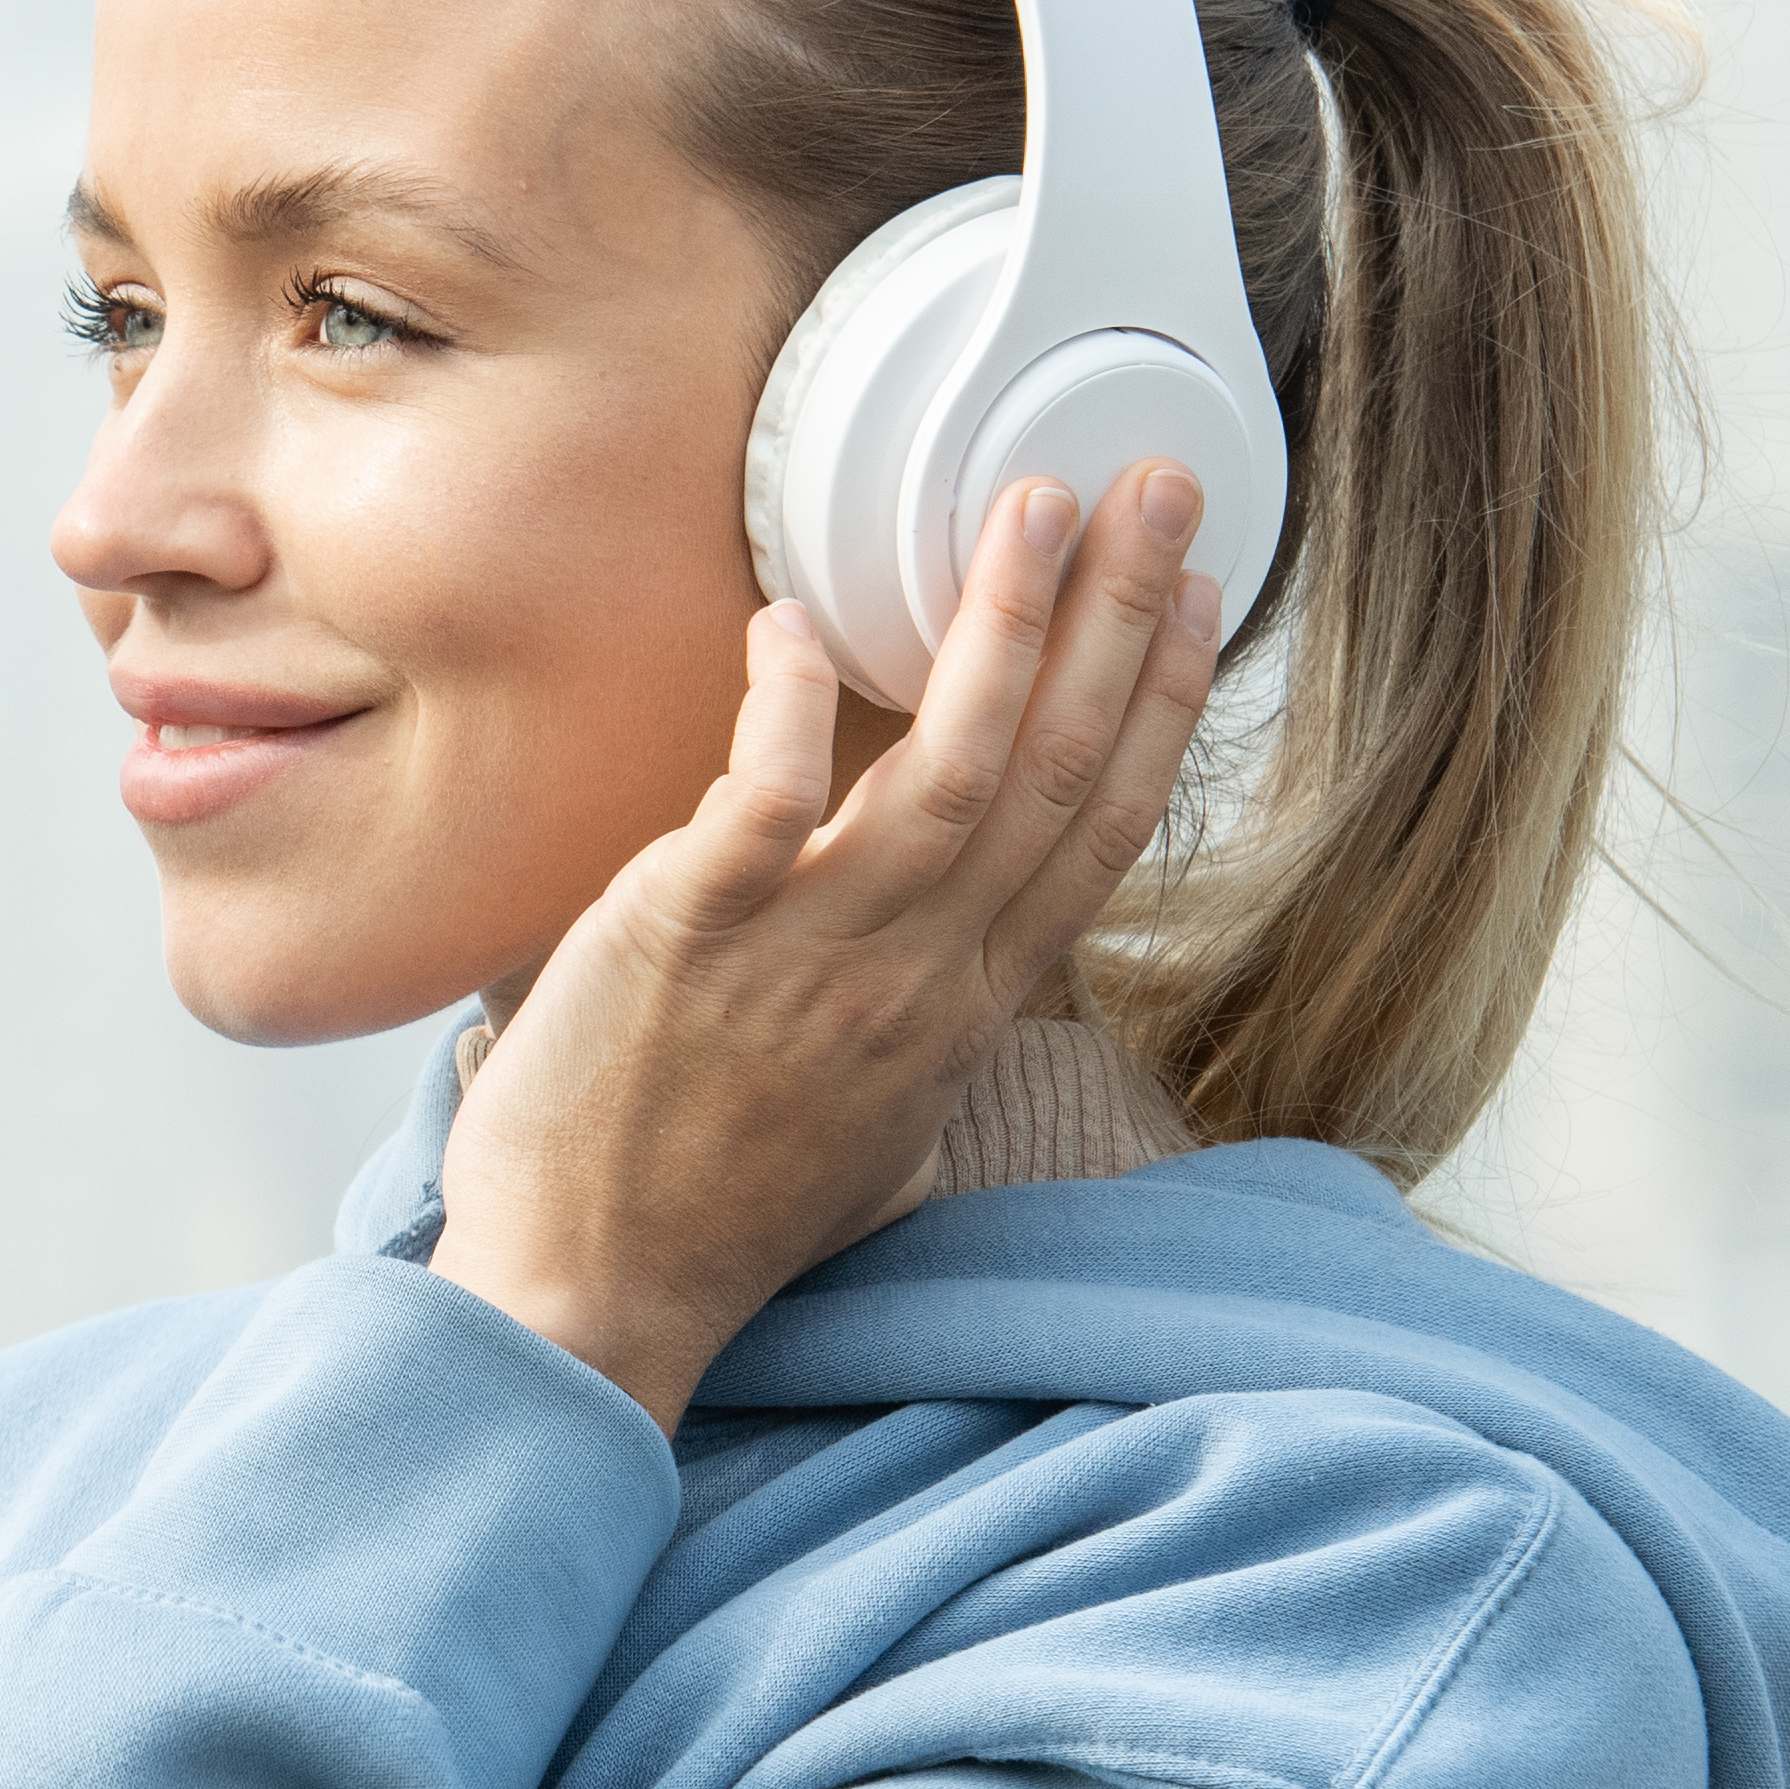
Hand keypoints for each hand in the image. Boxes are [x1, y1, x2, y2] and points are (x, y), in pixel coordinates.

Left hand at [433, 462, 1228, 1425]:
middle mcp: (915, 977)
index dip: (1158, 705)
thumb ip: (921, 1043)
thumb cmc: (716, 1221)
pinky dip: (787, 702)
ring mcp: (810, 955)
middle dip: (1121, 618)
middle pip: (1054, 773)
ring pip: (948, 772)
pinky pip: (768, 796)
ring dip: (1001, 630)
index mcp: (963, 1012)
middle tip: (1159, 486)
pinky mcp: (692, 934)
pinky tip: (793, 618)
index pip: (1095, 835)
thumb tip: (946, 984)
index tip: (1198, 600)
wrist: (590, 1301)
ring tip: (1033, 507)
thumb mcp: (878, 1140)